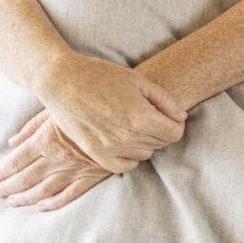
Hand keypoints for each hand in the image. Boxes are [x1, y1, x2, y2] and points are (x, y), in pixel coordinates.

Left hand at [0, 109, 113, 211]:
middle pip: (25, 177)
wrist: (121, 116)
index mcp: (45, 139)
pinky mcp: (90, 177)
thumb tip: (12, 142)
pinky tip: (41, 206)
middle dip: (9, 187)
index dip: (2, 171)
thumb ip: (31, 127)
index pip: (16, 160)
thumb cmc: (84, 109)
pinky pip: (69, 195)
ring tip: (12, 201)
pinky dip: (53, 203)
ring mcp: (73, 170)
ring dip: (25, 197)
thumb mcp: (54, 110)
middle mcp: (56, 158)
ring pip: (43, 190)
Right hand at [31, 52, 185, 172]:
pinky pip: (124, 166)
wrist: (62, 81)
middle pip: (161, 143)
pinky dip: (128, 157)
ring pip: (145, 154)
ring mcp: (111, 148)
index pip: (174, 133)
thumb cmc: (101, 76)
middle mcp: (128, 137)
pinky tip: (123, 141)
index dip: (175, 123)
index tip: (167, 115)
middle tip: (147, 115)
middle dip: (160, 130)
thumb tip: (181, 117)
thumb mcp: (138, 81)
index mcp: (142, 118)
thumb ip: (164, 100)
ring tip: (132, 124)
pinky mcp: (96, 154)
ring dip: (145, 142)